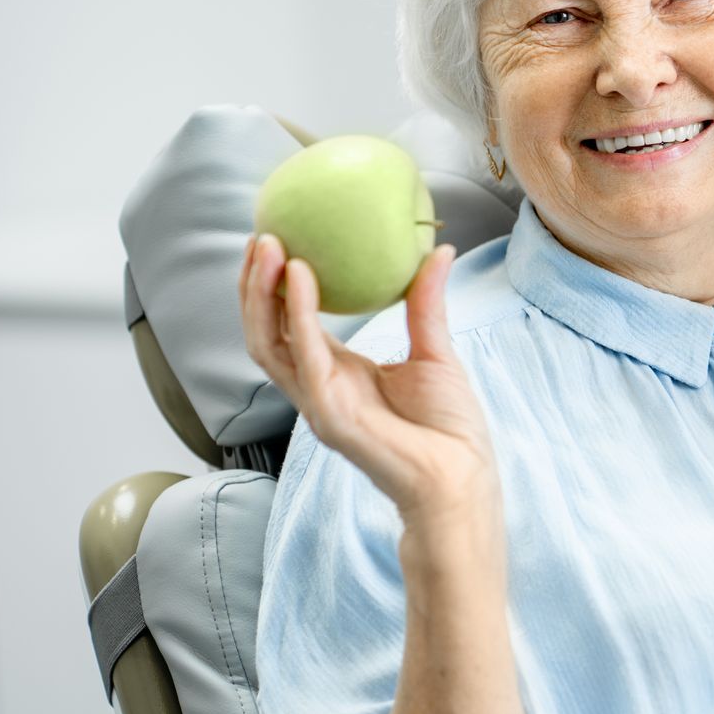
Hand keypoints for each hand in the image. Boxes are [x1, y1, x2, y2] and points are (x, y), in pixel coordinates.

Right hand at [240, 233, 500, 529]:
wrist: (461, 479)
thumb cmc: (449, 428)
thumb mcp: (436, 351)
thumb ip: (426, 302)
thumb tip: (438, 250)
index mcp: (337, 374)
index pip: (288, 325)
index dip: (274, 286)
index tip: (276, 240)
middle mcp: (318, 388)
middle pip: (264, 332)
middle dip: (252, 285)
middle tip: (260, 234)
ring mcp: (318, 404)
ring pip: (268, 343)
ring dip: (261, 293)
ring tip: (267, 245)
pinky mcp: (330, 416)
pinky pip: (305, 358)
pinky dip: (300, 314)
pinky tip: (302, 276)